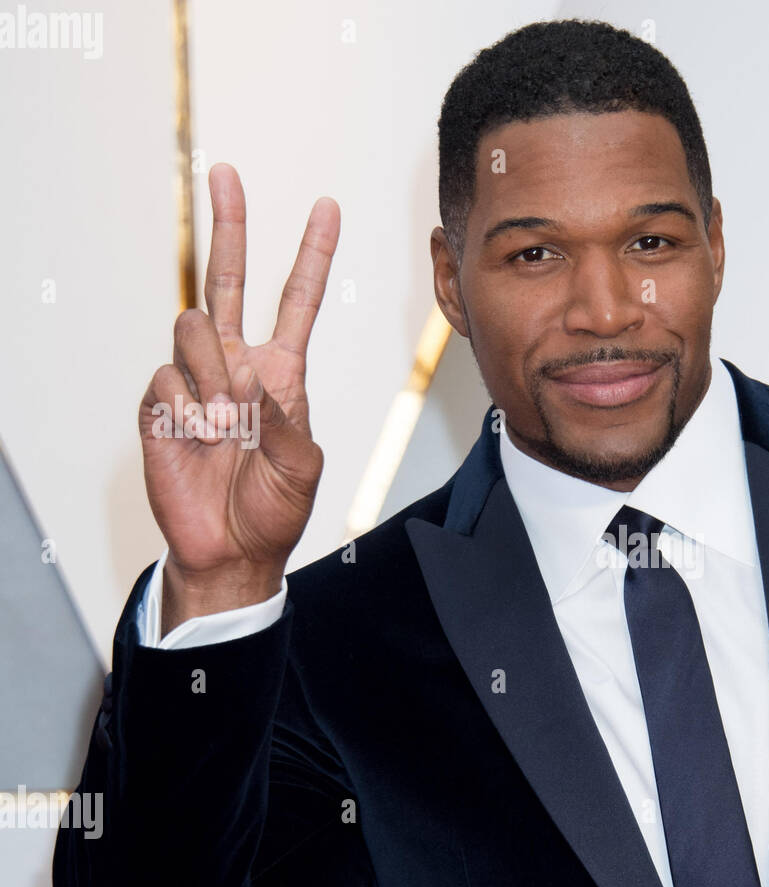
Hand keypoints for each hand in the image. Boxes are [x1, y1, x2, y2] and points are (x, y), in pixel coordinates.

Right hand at [138, 163, 338, 632]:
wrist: (230, 549)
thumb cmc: (274, 509)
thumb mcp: (302, 466)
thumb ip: (289, 419)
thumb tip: (254, 375)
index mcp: (282, 373)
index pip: (296, 301)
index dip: (310, 256)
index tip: (326, 208)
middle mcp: (237, 365)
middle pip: (227, 280)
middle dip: (230, 225)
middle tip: (227, 173)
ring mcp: (197, 380)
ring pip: (194, 327)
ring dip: (214, 372)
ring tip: (228, 423)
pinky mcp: (160, 402)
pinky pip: (167, 379)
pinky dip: (187, 409)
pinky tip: (200, 438)